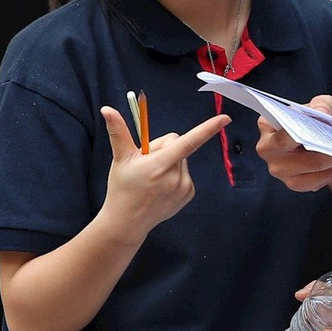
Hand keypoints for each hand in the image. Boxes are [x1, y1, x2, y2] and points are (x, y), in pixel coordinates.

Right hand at [100, 106, 230, 239]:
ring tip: (153, 177)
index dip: (207, 129)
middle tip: (146, 163)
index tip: (224, 119)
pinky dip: (175, 174)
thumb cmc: (122, 188)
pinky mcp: (189, 194)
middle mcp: (175, 176)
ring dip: (169, 162)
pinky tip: (161, 186)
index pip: (188, 142)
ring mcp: (184, 187)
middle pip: (178, 144)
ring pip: (182, 158)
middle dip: (163, 147)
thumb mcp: (120, 159)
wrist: (128, 221)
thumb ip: (118, 132)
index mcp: (160, 165)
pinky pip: (185, 172)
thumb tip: (107, 109)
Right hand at [256, 96, 331, 192]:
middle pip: (297, 153)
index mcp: (267, 125)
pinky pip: (313, 182)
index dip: (303, 129)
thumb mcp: (323, 105)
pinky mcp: (292, 183)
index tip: (325, 124)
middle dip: (325, 150)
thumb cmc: (319, 121)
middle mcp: (267, 149)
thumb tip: (320, 112)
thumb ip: (322, 104)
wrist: (324, 141)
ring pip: (309, 168)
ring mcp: (278, 169)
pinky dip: (331, 173)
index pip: (283, 131)